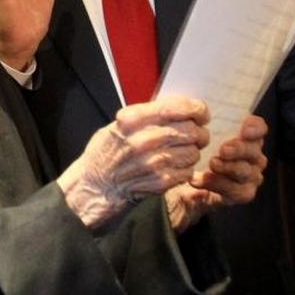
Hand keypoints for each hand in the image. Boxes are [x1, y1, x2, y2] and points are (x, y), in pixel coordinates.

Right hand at [57, 95, 210, 229]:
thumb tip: (180, 108)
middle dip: (200, 132)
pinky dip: (187, 168)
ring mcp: (153, 163)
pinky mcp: (160, 182)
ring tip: (184, 151)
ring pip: (193, 152)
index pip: (176, 107)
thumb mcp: (119, 125)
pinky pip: (188, 171)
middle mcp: (144, 140)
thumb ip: (146, 115)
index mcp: (133, 120)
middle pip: (190, 130)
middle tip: (198, 134)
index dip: (196, 109)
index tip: (201, 113)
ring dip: (193, 151)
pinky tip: (176, 166)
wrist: (94, 186)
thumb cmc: (106, 152)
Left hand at [165, 115, 268, 232]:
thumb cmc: (195, 152)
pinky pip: (236, 190)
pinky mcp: (244, 193)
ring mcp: (252, 176)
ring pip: (246, 171)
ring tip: (212, 164)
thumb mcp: (195, 134)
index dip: (255, 128)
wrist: (185, 184)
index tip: (243, 131)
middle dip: (239, 150)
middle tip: (223, 150)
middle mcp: (254, 156)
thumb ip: (200, 121)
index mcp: (247, 137)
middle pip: (254, 150)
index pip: (259, 128)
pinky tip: (199, 180)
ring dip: (228, 168)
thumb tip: (196, 109)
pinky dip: (217, 184)